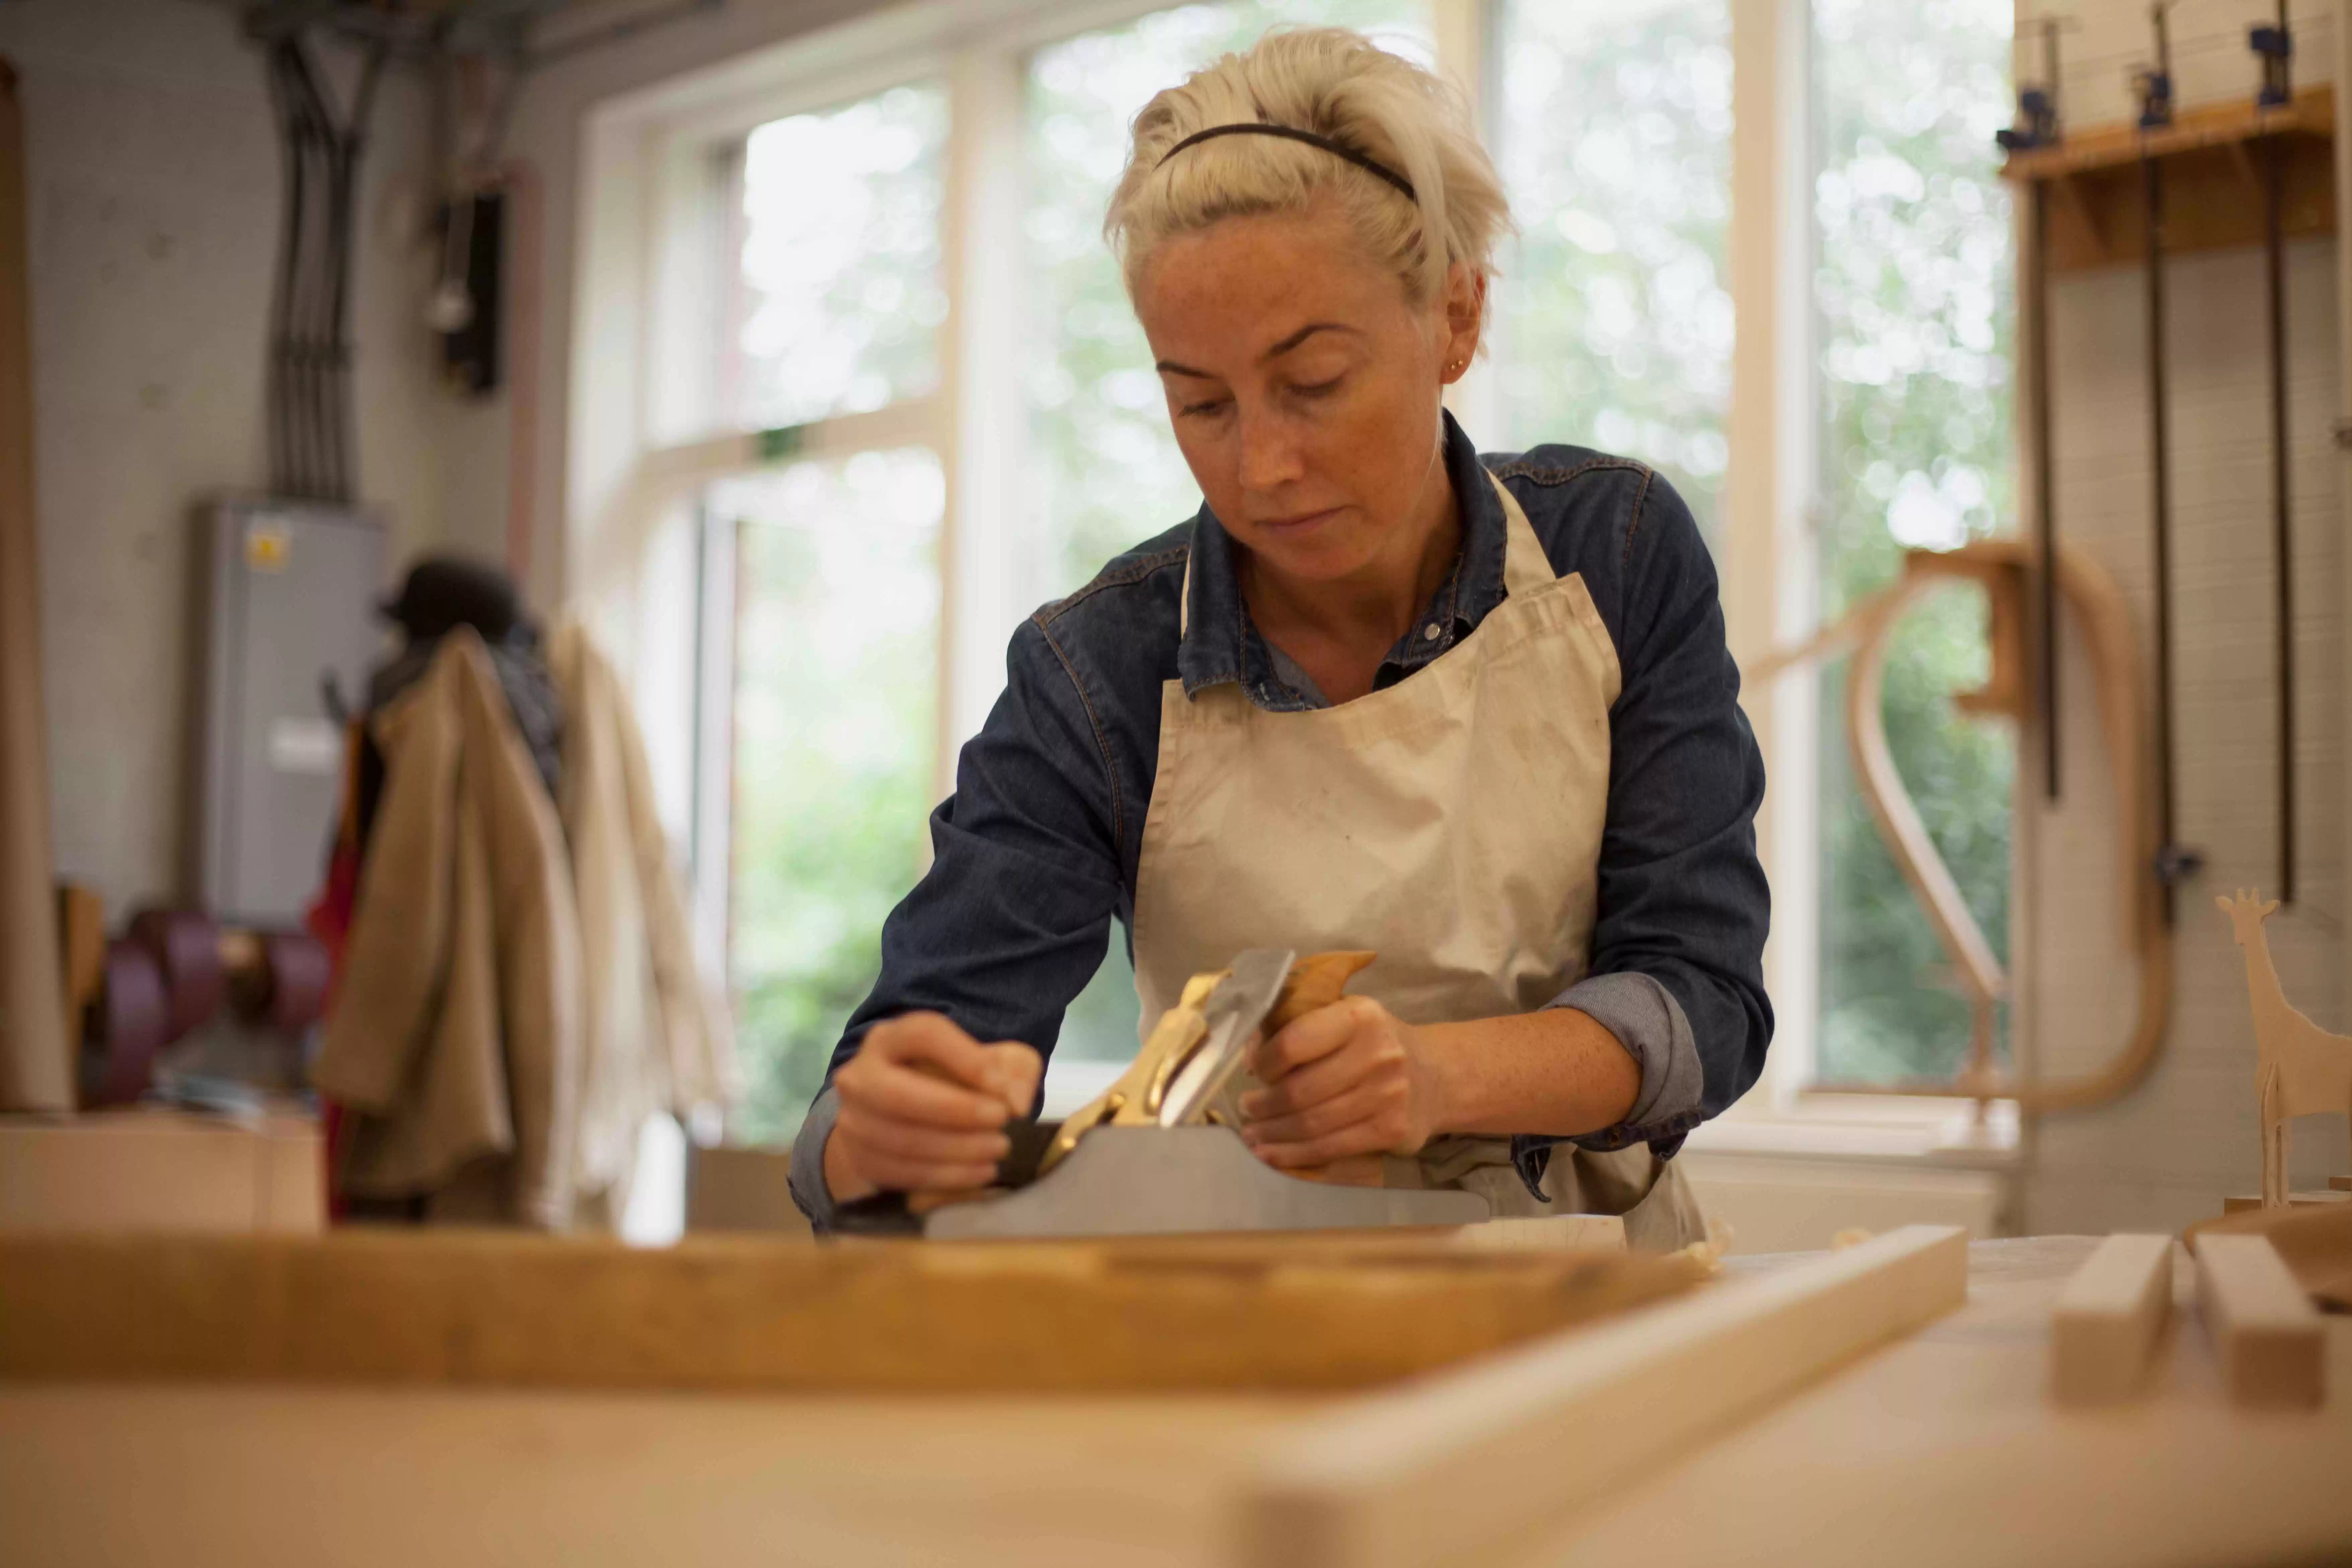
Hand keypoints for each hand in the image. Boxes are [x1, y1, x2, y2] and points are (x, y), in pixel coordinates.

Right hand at [823, 1013, 1042, 1202]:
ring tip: (998, 1149)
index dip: (964, 1058)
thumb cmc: (959, 1080)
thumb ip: (1014, 1071)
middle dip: (955, 1111)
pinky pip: (898, 1172)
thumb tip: (1015, 1102)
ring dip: (955, 1149)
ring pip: (899, 1138)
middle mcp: (861, 1074)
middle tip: (1000, 1121)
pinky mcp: (858, 1158)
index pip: (922, 1034)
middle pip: (898, 1092)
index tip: (1002, 1087)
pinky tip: (979, 1173)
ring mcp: (853, 1118)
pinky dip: (943, 1177)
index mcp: (893, 1037)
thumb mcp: (995, 1063)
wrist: (913, 1117)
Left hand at [1237, 995, 1448, 1168]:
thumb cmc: (1373, 1044)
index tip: (1251, 1072)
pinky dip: (1294, 1155)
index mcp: (1358, 1016)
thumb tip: (1247, 1055)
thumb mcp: (1344, 1018)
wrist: (1435, 1076)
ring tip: (1253, 1135)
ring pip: (1312, 1124)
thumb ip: (1300, 1026)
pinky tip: (1272, 1155)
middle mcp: (1378, 1053)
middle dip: (1263, 1106)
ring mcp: (1388, 1094)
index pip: (1294, 1043)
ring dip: (1272, 1134)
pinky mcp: (1392, 1130)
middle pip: (1300, 1091)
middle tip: (1246, 1110)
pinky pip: (1331, 1148)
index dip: (1263, 1062)